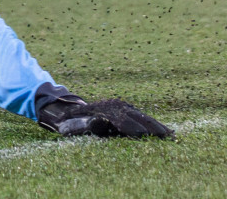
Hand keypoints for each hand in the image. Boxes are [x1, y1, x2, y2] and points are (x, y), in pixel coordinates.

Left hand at [38, 96, 172, 138]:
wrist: (70, 110)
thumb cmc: (73, 123)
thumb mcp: (75, 124)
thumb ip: (87, 124)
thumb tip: (101, 122)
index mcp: (103, 110)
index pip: (120, 120)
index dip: (131, 127)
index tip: (141, 134)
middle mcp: (115, 106)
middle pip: (135, 116)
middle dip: (150, 126)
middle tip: (165, 136)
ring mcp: (122, 107)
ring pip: (142, 116)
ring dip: (156, 126)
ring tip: (171, 136)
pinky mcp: (127, 110)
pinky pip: (143, 117)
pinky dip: (155, 124)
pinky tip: (168, 132)